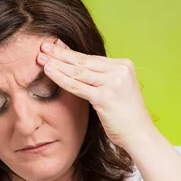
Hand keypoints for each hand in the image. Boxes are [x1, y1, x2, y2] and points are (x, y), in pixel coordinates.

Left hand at [37, 39, 153, 150]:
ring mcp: (113, 82)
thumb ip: (101, 78)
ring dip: (57, 63)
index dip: (71, 52)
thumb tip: (77, 68)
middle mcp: (120, 70)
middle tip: (43, 46)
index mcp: (124, 65)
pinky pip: (77, 86)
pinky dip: (60, 78)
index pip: (91, 57)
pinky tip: (48, 71)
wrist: (139, 134)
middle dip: (61, 53)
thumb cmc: (126, 116)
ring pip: (78, 71)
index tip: (55, 46)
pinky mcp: (105, 96)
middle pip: (83, 61)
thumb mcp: (116, 91)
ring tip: (40, 58)